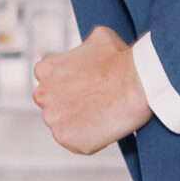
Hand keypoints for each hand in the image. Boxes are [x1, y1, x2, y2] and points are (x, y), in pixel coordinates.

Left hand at [32, 27, 151, 154]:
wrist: (137, 84)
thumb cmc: (120, 59)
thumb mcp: (99, 38)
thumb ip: (83, 46)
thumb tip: (87, 48)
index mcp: (45, 70)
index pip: (49, 81)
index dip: (68, 85)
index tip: (86, 87)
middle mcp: (42, 95)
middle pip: (52, 104)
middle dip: (68, 104)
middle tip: (94, 102)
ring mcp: (53, 119)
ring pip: (63, 125)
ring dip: (78, 123)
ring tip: (103, 115)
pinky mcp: (66, 139)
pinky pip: (76, 142)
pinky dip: (89, 139)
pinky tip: (106, 128)